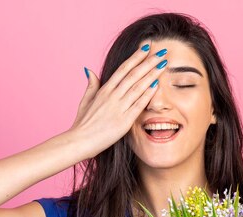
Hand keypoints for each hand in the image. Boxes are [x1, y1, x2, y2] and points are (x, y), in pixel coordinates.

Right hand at [70, 40, 168, 154]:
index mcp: (104, 90)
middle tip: (162, 52)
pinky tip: (157, 85)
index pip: (123, 69)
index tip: (146, 48)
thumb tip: (90, 70)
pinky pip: (138, 104)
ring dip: (152, 74)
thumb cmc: (82, 124)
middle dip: (148, 62)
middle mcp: (112, 96)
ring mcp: (118, 108)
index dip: (135, 57)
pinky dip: (147, 94)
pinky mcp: (124, 121)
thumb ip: (91, 85)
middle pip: (133, 74)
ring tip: (163, 64)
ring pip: (138, 86)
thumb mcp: (85, 101)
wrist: (79, 141)